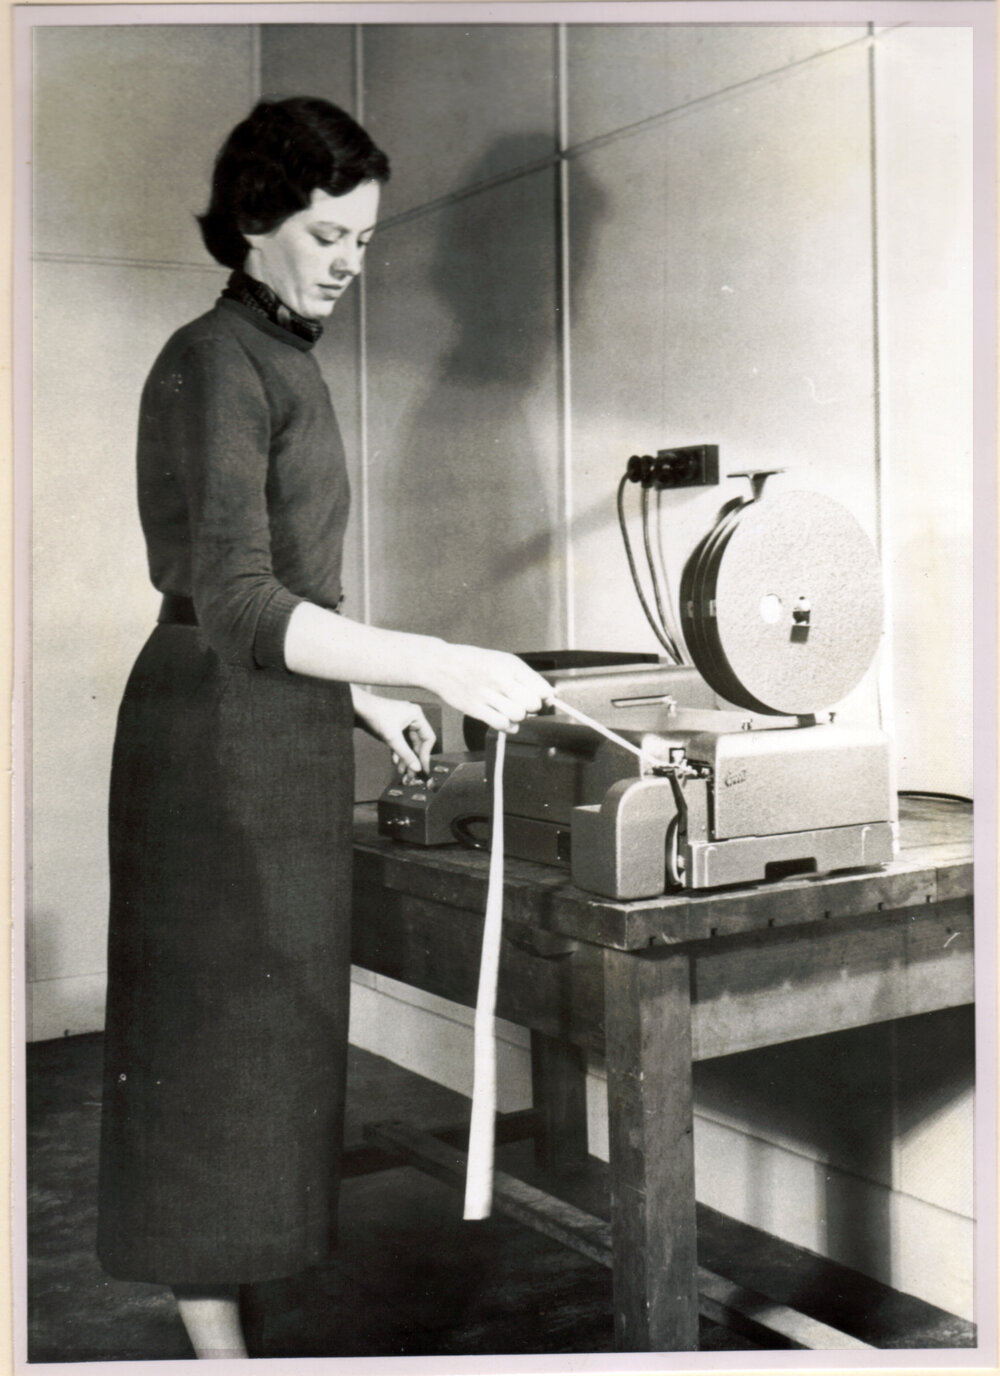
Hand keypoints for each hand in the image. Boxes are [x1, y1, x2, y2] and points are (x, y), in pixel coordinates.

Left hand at [352, 687, 435, 774]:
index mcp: (416, 715)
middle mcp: (411, 717)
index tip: (422, 768)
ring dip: (405, 757)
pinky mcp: (393, 725)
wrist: (356, 707)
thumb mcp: (393, 738)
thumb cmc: (375, 715)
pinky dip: (398, 751)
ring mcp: (402, 721)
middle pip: (418, 742)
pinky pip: (400, 741)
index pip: (428, 738)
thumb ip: (406, 754)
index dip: (425, 754)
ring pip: (408, 743)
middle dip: (413, 758)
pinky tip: (395, 761)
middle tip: (411, 773)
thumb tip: (416, 767)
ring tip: (402, 770)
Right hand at [425, 643, 551, 733]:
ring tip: (511, 709)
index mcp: (509, 665)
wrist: (440, 665)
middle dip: (532, 707)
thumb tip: (546, 694)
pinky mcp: (475, 709)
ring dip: (519, 716)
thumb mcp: (501, 659)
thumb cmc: (473, 662)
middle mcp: (499, 679)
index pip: (541, 687)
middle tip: (523, 703)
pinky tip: (504, 718)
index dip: (544, 695)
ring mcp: (487, 695)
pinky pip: (501, 724)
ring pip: (518, 715)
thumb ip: (523, 676)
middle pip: (532, 704)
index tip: (541, 697)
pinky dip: (508, 726)